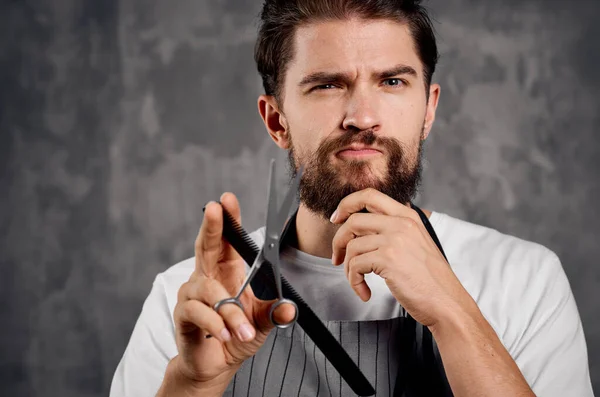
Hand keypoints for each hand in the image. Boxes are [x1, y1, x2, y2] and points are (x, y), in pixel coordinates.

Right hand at [170, 193, 295, 389]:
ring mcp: (192, 295)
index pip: (227, 240)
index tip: (228, 200)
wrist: (216, 365)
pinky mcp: (184, 315)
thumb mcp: (262, 321)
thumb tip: (289, 308)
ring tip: (244, 329)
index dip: (228, 220)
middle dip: (213, 225)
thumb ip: (275, 313)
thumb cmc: (236, 334)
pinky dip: (217, 324)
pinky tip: (227, 335)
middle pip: (206, 245)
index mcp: (226, 271)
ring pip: (210, 290)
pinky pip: (199, 313)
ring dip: (230, 311)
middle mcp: (206, 276)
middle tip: (216, 208)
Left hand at [330, 188, 472, 327]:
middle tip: (338, 258)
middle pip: (353, 220)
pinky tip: (365, 292)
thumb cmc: (430, 280)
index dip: (347, 204)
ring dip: (348, 268)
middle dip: (339, 240)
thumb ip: (393, 230)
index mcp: (408, 216)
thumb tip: (358, 230)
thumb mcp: (416, 243)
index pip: (369, 195)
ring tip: (357, 282)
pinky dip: (354, 282)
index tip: (336, 219)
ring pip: (352, 246)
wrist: (447, 303)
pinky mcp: (388, 259)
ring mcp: (395, 240)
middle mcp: (401, 223)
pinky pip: (355, 266)